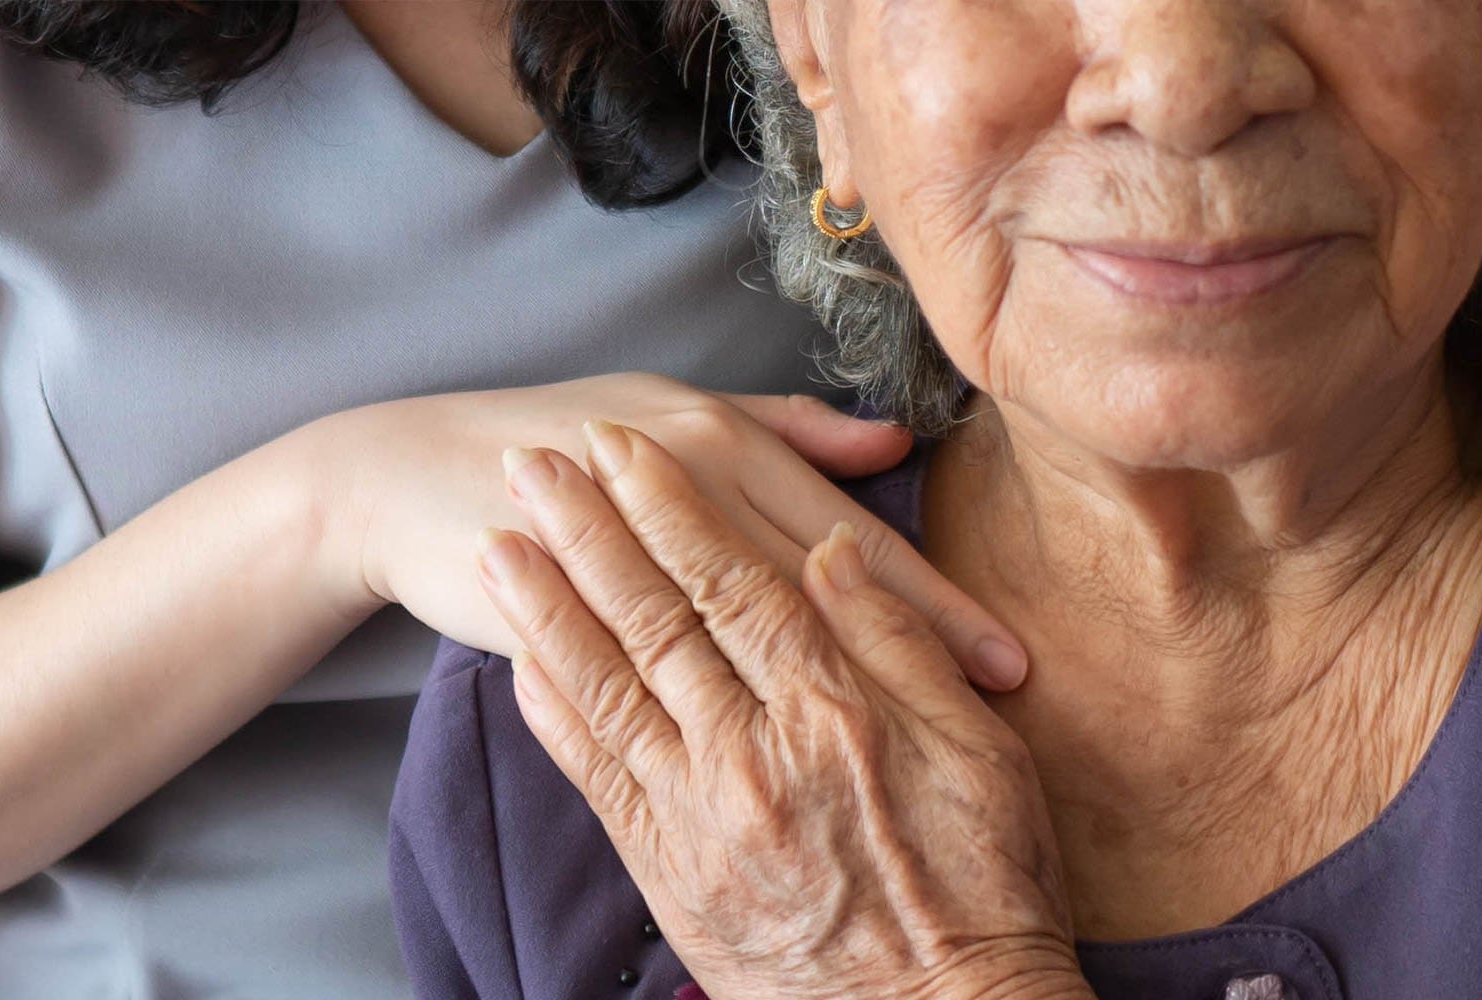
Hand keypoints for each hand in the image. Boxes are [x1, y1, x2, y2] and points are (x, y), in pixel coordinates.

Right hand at [306, 373, 1028, 688]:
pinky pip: (661, 680)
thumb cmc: (564, 440)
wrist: (416, 473)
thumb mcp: (678, 413)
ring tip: (906, 751)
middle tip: (996, 700)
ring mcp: (627, 551)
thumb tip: (890, 445)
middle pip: (826, 581)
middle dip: (915, 644)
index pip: (851, 533)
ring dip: (832, 690)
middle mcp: (684, 484)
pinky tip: (765, 760)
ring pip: (753, 628)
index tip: (1005, 654)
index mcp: (719, 437)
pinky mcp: (573, 610)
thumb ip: (786, 431)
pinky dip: (720, 722)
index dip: (931, 598)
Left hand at [476, 422, 1086, 999]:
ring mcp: (701, 814)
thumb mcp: (977, 753)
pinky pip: (597, 775)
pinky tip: (521, 660)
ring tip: (497, 540)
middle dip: (589, 531)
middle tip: (531, 462)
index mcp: (835, 710)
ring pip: (609, 685)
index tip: (625, 446)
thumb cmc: (984, 889)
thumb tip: (836, 551)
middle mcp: (755, 754)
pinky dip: (555, 712)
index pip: (737, 579)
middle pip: (656, 617)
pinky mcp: (669, 871)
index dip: (674, 506)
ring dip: (548, 606)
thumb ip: (898, 644)